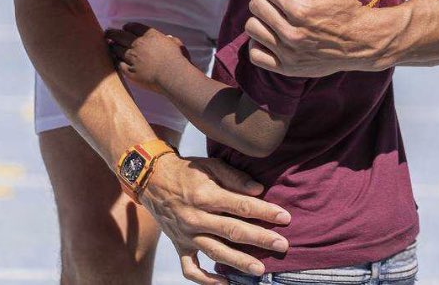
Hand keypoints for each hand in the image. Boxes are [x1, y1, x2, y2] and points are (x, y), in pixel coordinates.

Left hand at [106, 23, 189, 92]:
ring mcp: (133, 58)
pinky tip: (114, 60)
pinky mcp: (130, 72)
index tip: (125, 28)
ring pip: (116, 49)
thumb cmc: (178, 60)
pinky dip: (116, 61)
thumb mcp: (177, 44)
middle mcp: (138, 44)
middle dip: (112, 33)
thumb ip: (171, 40)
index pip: (134, 27)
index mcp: (150, 35)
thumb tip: (168, 38)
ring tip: (109, 45)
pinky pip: (118, 64)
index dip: (128, 27)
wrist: (174, 76)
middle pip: (120, 35)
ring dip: (112, 46)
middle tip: (107, 32)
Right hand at [141, 151, 290, 284]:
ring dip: (239, 262)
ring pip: (216, 253)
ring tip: (260, 270)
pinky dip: (207, 280)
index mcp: (206, 195)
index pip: (241, 206)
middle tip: (282, 245)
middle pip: (233, 232)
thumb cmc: (188, 171)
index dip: (265, 211)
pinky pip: (191, 269)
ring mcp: (187, 235)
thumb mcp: (211, 166)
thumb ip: (235, 178)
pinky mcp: (179, 246)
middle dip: (260, 239)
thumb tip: (259, 190)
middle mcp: (196, 218)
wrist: (153, 179)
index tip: (285, 217)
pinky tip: (225, 283)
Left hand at [245, 0, 400, 75]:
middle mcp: (292, 32)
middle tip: (282, 1)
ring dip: (262, 19)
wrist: (362, 41)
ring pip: (252, 27)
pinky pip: (255, 54)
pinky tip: (272, 35)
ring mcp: (289, 53)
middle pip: (256, 5)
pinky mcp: (287, 68)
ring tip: (277, 17)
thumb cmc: (345, 6)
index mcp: (301, 8)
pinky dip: (259, 43)